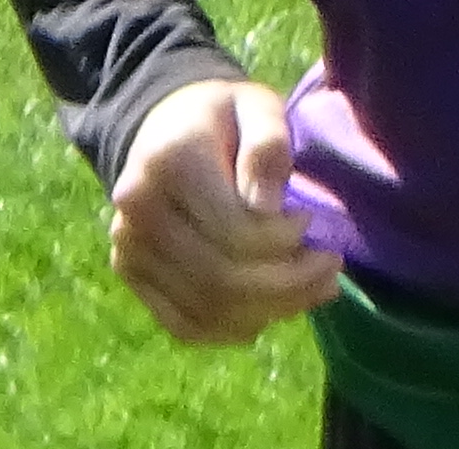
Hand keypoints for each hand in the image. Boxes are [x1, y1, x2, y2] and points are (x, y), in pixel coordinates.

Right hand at [107, 77, 337, 345]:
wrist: (162, 128)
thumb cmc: (223, 117)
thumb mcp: (256, 107)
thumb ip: (268, 146)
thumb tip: (268, 207)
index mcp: (168, 164)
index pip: (232, 230)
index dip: (282, 239)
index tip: (312, 222)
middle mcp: (136, 214)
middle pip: (218, 277)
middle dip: (285, 284)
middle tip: (330, 270)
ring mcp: (128, 250)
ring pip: (205, 308)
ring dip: (269, 311)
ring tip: (312, 292)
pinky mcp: (131, 276)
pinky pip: (183, 324)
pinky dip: (229, 331)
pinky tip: (266, 317)